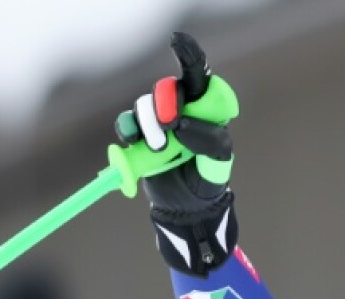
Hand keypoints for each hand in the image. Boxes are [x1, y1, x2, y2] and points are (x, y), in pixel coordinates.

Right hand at [116, 32, 237, 276]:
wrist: (183, 210)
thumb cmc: (205, 186)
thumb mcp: (216, 169)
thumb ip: (210, 144)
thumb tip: (183, 124)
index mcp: (208, 113)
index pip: (201, 78)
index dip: (190, 56)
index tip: (177, 41)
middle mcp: (184, 112)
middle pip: (170, 88)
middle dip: (168, 102)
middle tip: (172, 126)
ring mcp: (160, 123)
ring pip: (146, 105)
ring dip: (150, 124)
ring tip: (161, 150)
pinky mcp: (139, 137)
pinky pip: (127, 122)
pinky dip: (128, 130)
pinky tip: (135, 143)